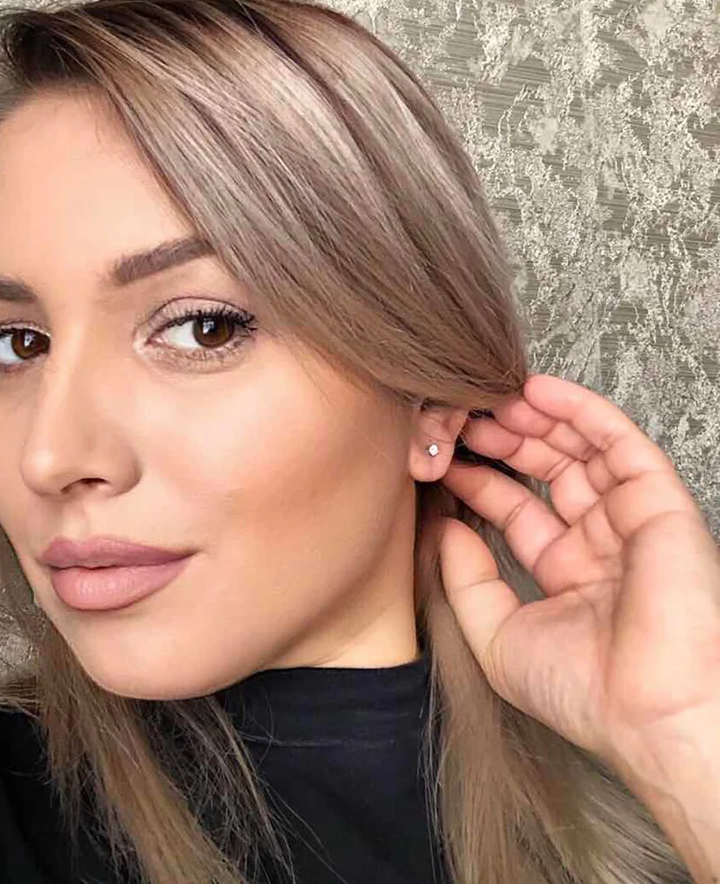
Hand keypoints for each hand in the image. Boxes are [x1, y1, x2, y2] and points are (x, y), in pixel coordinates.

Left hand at [437, 372, 719, 774]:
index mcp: (565, 574)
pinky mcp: (661, 504)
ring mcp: (631, 521)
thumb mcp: (498, 637)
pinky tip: (539, 390)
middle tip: (464, 417)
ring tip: (492, 396)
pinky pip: (620, 445)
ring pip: (582, 451)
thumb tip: (444, 526)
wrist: (652, 714)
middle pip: (548, 473)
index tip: (442, 455)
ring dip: (538, 419)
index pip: (516, 510)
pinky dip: (582, 412)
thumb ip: (468, 580)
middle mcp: (599, 543)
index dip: (480, 480)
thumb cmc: (580, 691)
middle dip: (505, 442)